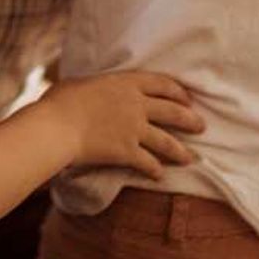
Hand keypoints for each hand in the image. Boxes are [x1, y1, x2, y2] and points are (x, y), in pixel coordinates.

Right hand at [42, 71, 203, 178]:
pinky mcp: (127, 152)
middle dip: (190, 120)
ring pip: (167, 141)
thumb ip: (94, 87)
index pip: (161, 83)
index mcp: (125, 82)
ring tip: (191, 158)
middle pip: (172, 111)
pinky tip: (160, 176)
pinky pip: (148, 162)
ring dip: (180, 151)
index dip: (177, 91)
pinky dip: (155, 170)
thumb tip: (89, 88)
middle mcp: (136, 105)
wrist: (57, 126)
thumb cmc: (60, 101)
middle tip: (201, 126)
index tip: (187, 98)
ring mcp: (134, 129)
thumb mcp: (79, 83)